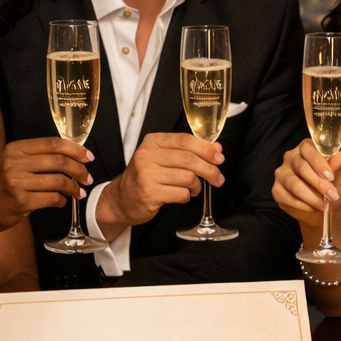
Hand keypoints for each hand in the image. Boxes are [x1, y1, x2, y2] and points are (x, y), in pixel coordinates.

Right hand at [0, 137, 93, 231]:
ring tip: (78, 192)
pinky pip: (52, 198)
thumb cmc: (2, 186)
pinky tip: (62, 201)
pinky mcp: (21, 201)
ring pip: (59, 181)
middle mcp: (14, 163)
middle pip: (59, 161)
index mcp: (15, 149)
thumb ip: (38, 156)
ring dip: (73, 188)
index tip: (88, 157)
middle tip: (87, 178)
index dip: (75, 150)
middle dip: (79, 170)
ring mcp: (16, 182)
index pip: (53, 144)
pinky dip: (62, 200)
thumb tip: (74, 155)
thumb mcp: (13, 162)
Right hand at [97, 132, 224, 233]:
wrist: (121, 200)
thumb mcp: (162, 158)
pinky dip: (187, 196)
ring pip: (187, 177)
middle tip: (217, 178)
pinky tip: (181, 195)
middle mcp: (147, 155)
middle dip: (209, 170)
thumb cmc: (145, 178)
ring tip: (193, 189)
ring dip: (196, 186)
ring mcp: (146, 174)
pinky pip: (181, 194)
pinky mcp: (149, 193)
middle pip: (189, 159)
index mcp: (152, 142)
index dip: (206, 149)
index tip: (219, 157)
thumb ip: (187, 151)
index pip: (185, 140)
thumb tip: (216, 149)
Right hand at [272, 139, 340, 231]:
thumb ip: (337, 167)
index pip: (307, 148)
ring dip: (311, 197)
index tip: (331, 177)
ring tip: (324, 204)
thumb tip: (340, 156)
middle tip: (332, 195)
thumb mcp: (339, 177)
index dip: (318, 162)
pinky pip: (288, 198)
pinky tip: (312, 208)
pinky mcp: (277, 190)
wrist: (325, 206)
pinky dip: (303, 205)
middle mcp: (291, 158)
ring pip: (294, 184)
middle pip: (301, 167)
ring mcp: (282, 174)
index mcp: (306, 149)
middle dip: (318, 183)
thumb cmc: (333, 186)